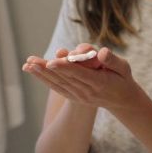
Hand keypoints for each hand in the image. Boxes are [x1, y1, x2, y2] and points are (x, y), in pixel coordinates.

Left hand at [22, 44, 143, 110]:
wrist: (122, 100)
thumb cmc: (123, 78)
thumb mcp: (124, 68)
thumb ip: (112, 60)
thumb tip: (102, 52)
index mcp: (99, 83)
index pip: (79, 74)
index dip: (65, 68)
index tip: (52, 62)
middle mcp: (86, 92)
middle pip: (64, 79)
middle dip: (47, 70)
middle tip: (31, 61)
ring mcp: (79, 96)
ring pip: (57, 84)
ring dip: (41, 75)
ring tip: (27, 65)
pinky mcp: (74, 97)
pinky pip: (57, 88)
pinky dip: (44, 79)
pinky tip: (33, 71)